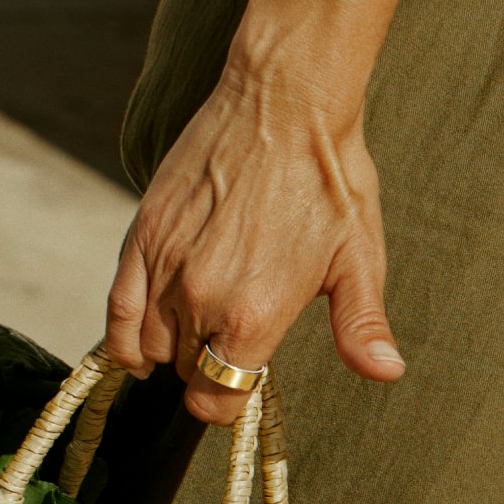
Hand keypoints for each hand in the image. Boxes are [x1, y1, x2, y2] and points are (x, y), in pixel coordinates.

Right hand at [104, 62, 405, 424]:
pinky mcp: (141, 234)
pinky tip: (139, 347)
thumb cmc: (330, 178)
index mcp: (254, 315)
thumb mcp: (359, 257)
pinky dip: (125, 336)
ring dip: (176, 347)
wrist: (284, 101)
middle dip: (210, 370)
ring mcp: (164, 266)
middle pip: (188, 375)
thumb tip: (386, 373)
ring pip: (153, 345)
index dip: (233, 401)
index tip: (248, 382)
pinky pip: (117, 308)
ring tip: (205, 326)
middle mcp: (201, 298)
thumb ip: (362, 326)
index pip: (218, 402)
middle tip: (238, 339)